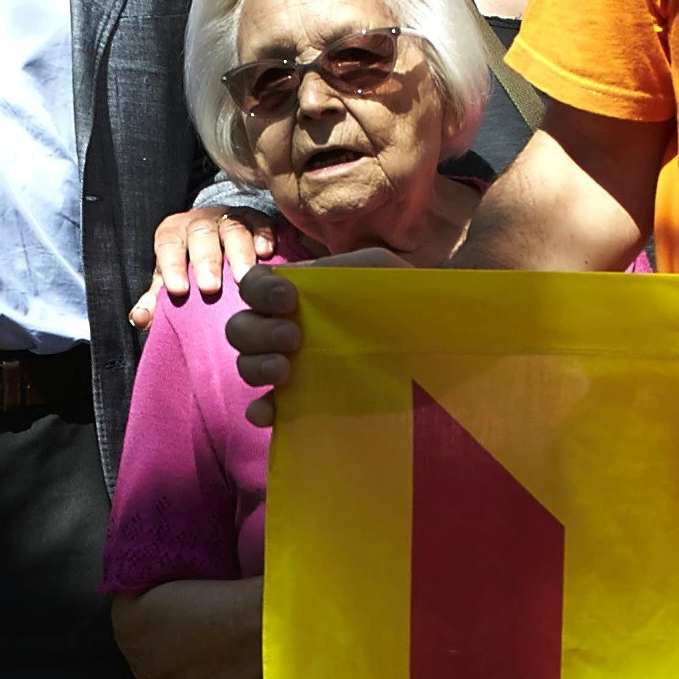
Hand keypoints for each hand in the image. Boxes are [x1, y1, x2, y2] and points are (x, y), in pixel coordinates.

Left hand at [132, 207, 274, 328]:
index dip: (172, 266)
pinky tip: (267, 254)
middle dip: (206, 261)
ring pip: (233, 227)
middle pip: (201, 234)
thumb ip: (155, 300)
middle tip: (210, 288)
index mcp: (174, 234)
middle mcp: (201, 221)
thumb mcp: (172, 280)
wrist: (218, 240)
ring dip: (239, 253)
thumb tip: (139, 319)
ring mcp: (230, 217)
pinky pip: (260, 221)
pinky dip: (264, 235)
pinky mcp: (256, 217)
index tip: (178, 290)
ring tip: (245, 278)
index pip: (169, 245)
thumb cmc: (191, 267)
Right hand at [223, 249, 406, 425]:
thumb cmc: (406, 298)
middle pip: (241, 328)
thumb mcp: (378, 267)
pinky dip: (260, 410)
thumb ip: (338, 267)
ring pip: (247, 364)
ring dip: (255, 365)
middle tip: (294, 337)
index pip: (254, 286)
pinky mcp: (304, 404)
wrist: (438, 338)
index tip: (289, 300)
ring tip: (285, 371)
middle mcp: (287, 330)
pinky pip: (267, 409)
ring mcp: (294, 369)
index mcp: (299, 296)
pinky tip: (270, 411)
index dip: (259, 291)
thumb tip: (299, 279)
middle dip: (258, 331)